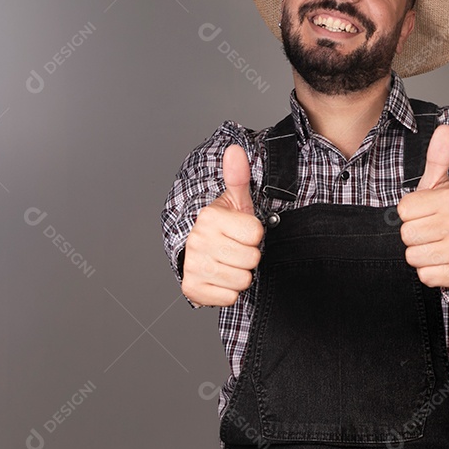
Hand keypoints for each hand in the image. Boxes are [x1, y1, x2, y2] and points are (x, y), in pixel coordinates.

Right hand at [181, 144, 262, 306]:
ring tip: (231, 262)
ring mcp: (193, 265)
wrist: (200, 251)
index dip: (255, 234)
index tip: (243, 232)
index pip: (256, 234)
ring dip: (241, 274)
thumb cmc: (225, 226)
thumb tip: (235, 151)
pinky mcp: (192, 288)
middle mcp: (198, 241)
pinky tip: (222, 278)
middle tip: (237, 249)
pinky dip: (230, 291)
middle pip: (251, 259)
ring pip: (242, 280)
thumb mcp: (236, 200)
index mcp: (209, 218)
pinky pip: (229, 297)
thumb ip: (238, 176)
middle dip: (249, 256)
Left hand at [397, 125, 448, 293]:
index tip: (426, 215)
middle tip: (431, 234)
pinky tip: (442, 264)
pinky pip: (424, 276)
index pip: (403, 210)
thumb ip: (438, 159)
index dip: (410, 215)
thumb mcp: (442, 187)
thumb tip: (444, 128)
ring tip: (436, 248)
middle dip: (414, 237)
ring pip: (413, 256)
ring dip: (420, 256)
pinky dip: (429, 273)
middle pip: (406, 234)